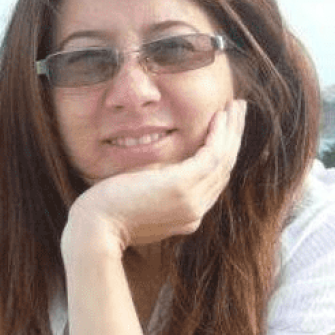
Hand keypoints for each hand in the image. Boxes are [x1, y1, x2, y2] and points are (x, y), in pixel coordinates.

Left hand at [61, 100, 246, 260]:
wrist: (95, 228)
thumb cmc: (105, 213)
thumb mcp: (137, 201)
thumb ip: (153, 190)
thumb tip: (153, 174)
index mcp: (186, 217)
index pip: (213, 183)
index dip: (223, 154)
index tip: (225, 131)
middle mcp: (195, 212)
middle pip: (225, 170)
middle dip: (234, 137)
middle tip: (239, 112)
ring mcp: (192, 202)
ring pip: (224, 160)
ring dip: (232, 130)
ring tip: (237, 106)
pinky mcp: (182, 187)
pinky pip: (212, 155)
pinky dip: (219, 133)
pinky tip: (219, 115)